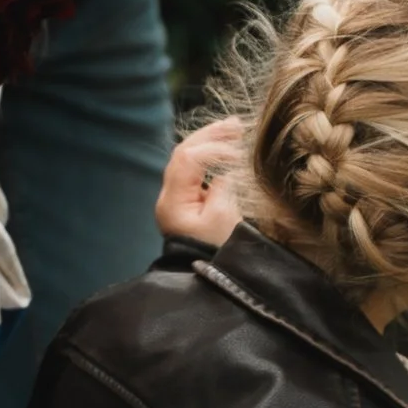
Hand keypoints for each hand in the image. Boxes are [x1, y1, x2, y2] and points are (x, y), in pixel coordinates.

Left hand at [155, 117, 245, 243]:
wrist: (212, 283)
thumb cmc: (219, 253)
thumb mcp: (225, 219)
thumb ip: (224, 187)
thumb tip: (226, 170)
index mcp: (173, 202)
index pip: (187, 159)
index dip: (213, 148)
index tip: (238, 151)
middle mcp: (169, 198)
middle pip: (183, 155)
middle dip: (210, 136)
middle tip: (235, 124)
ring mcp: (176, 200)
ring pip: (188, 160)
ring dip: (210, 143)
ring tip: (234, 129)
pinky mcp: (187, 204)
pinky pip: (194, 171)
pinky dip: (211, 157)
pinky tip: (228, 149)